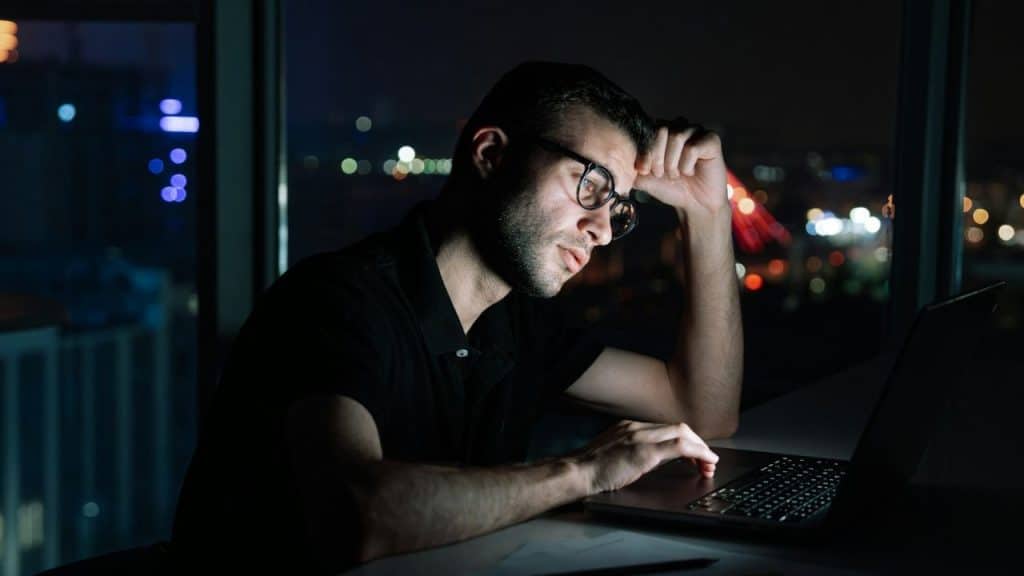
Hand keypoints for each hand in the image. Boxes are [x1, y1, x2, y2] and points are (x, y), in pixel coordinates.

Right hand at [572, 420, 718, 494]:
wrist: (577, 472)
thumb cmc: (591, 470)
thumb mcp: (615, 454)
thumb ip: (634, 452)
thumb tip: (656, 460)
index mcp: (630, 427)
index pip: (666, 428)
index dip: (686, 440)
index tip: (695, 454)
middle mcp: (637, 427)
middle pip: (679, 427)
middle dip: (698, 443)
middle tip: (707, 461)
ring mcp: (640, 437)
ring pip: (682, 433)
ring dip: (700, 448)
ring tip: (708, 464)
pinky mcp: (644, 451)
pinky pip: (679, 446)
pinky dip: (698, 452)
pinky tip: (706, 462)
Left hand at [634, 121, 728, 221]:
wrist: (695, 204)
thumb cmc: (671, 187)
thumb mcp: (645, 178)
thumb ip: (632, 166)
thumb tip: (620, 158)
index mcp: (662, 131)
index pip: (647, 130)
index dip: (644, 151)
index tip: (645, 171)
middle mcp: (679, 126)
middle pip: (662, 129)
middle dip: (658, 156)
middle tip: (661, 173)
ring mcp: (696, 131)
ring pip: (677, 136)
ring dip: (672, 162)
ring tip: (676, 174)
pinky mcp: (711, 140)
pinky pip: (693, 147)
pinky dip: (687, 165)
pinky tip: (690, 172)